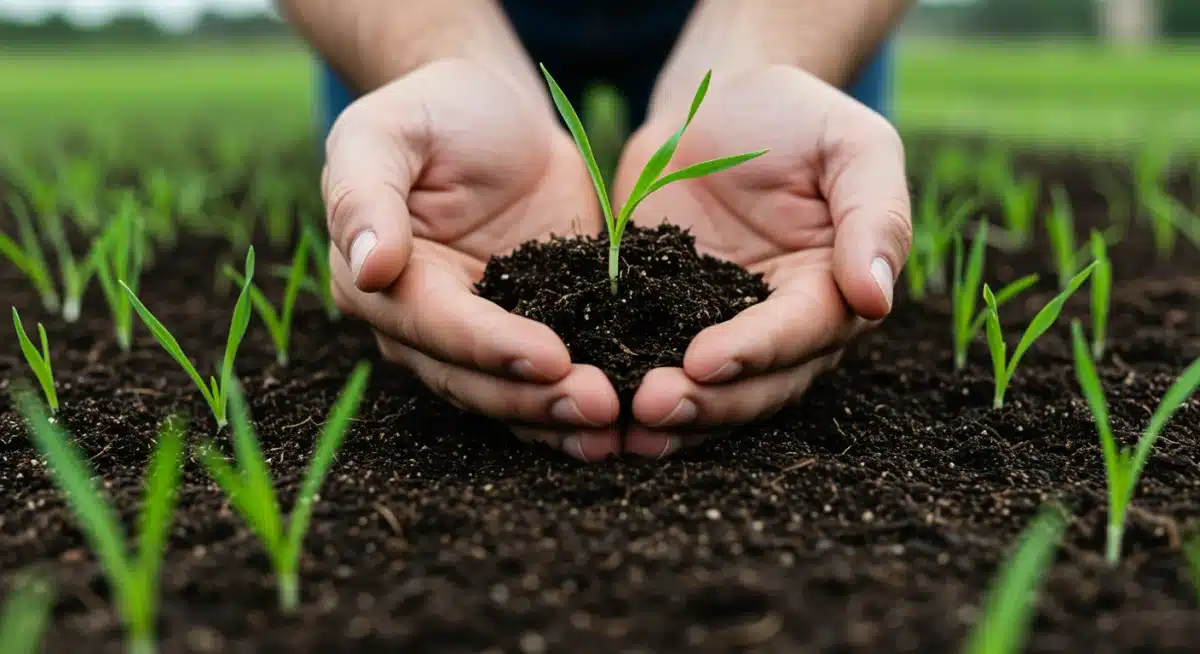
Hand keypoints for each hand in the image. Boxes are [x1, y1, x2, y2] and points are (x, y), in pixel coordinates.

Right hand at [323, 59, 621, 460]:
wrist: (495, 111)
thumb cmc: (435, 110)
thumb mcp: (387, 131)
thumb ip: (365, 194)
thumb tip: (366, 269)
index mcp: (381, 281)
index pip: (435, 325)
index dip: (491, 347)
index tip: (549, 359)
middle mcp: (424, 324)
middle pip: (474, 379)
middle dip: (535, 399)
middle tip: (601, 407)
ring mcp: (480, 335)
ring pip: (511, 395)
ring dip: (560, 418)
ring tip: (615, 431)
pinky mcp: (533, 329)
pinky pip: (550, 379)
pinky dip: (579, 404)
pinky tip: (624, 423)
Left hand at [612, 64, 912, 457]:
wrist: (715, 105)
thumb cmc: (795, 116)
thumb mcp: (852, 144)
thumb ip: (874, 215)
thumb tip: (876, 299)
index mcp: (832, 291)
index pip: (801, 334)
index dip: (756, 352)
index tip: (705, 361)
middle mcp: (782, 328)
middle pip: (754, 384)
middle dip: (706, 402)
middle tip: (651, 405)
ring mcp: (720, 331)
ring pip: (706, 393)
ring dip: (670, 415)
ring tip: (624, 423)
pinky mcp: (665, 323)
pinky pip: (650, 363)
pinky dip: (626, 389)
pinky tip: (594, 406)